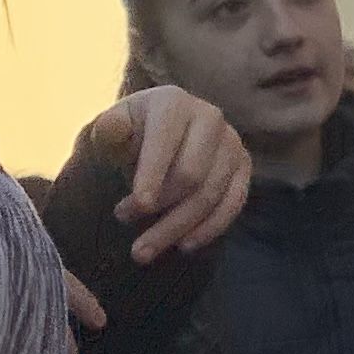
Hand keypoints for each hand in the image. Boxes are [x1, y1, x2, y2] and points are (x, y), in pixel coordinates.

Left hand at [61, 87, 250, 329]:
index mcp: (173, 102)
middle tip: (128, 233)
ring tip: (144, 250)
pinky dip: (209, 228)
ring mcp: (231, 142)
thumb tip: (113, 129)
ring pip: (210, 195)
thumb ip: (110, 129)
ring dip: (178, 228)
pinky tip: (183, 245)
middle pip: (191, 174)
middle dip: (161, 210)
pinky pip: (233, 203)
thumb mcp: (114, 127)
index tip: (138, 207)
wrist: (161, 132)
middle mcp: (209, 117)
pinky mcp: (243, 165)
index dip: (152, 175)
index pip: (165, 142)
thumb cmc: (133, 133)